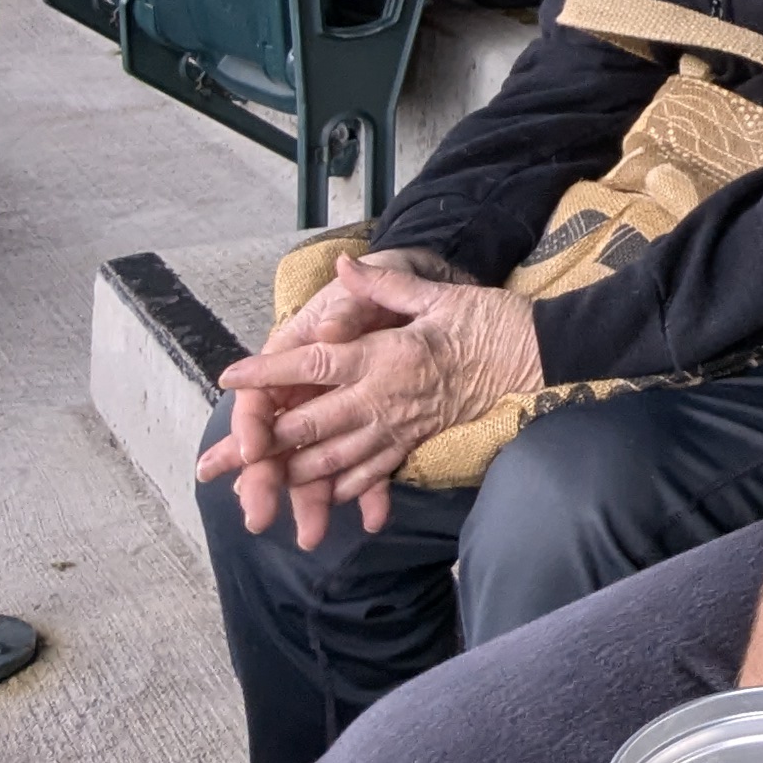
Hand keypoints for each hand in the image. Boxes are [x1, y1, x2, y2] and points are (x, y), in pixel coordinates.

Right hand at [197, 256, 417, 541]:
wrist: (442, 295)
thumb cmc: (395, 285)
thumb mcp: (380, 285)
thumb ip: (352, 306)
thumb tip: (328, 329)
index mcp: (300, 350)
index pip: (263, 392)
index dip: (251, 423)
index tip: (248, 451)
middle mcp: (313, 388)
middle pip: (279, 437)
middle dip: (265, 477)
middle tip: (255, 514)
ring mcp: (340, 410)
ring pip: (316, 460)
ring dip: (311, 497)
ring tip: (309, 536)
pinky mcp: (375, 426)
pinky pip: (365, 464)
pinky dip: (368, 491)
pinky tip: (372, 519)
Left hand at [204, 257, 539, 547]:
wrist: (539, 358)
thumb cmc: (489, 321)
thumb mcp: (437, 293)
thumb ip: (385, 283)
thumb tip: (344, 265)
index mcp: (383, 356)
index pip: (312, 365)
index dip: (268, 371)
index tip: (230, 376)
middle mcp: (383, 398)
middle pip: (310, 426)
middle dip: (263, 444)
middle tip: (223, 459)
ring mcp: (399, 427)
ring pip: (334, 459)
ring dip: (292, 474)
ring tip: (257, 485)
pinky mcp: (416, 443)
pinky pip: (372, 474)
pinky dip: (340, 487)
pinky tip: (319, 496)